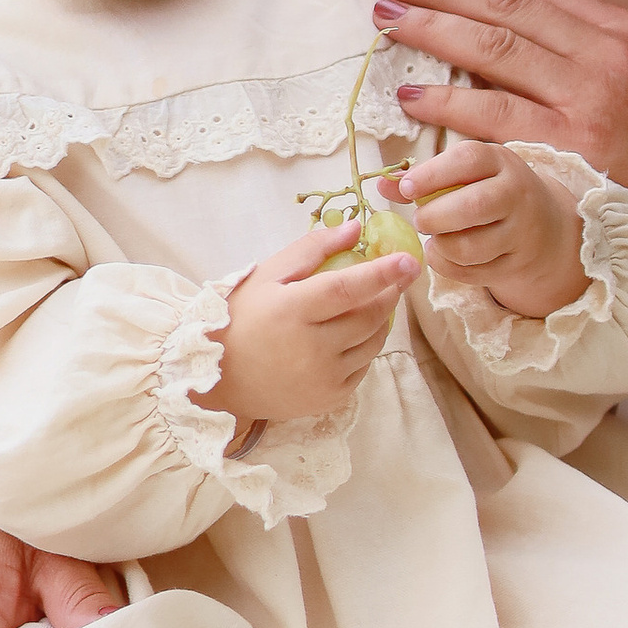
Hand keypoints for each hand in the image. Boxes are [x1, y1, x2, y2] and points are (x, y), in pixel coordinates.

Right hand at [206, 222, 416, 424]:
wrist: (219, 376)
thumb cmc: (242, 317)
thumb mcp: (269, 274)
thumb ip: (313, 248)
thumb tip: (356, 229)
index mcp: (292, 312)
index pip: (347, 289)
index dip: (382, 273)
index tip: (408, 260)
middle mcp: (311, 349)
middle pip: (369, 316)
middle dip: (390, 292)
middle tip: (398, 275)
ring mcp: (323, 378)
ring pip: (373, 342)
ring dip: (382, 318)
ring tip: (374, 300)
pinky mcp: (330, 398)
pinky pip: (364, 365)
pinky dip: (367, 345)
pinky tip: (354, 332)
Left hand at [371, 0, 627, 249]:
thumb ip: (606, 51)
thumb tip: (542, 32)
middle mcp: (610, 53)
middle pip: (505, 9)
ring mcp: (592, 99)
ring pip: (493, 51)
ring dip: (431, 33)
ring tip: (386, 23)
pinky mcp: (577, 148)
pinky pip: (495, 116)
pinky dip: (449, 102)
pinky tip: (414, 96)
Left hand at [386, 140, 585, 316]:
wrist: (545, 227)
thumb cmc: (491, 192)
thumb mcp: (467, 174)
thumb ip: (425, 178)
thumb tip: (383, 184)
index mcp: (500, 161)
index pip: (468, 159)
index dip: (432, 174)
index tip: (406, 189)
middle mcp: (517, 193)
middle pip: (473, 206)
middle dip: (435, 217)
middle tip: (420, 221)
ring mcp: (521, 231)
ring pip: (471, 246)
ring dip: (441, 246)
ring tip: (435, 239)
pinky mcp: (517, 263)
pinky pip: (474, 273)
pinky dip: (449, 267)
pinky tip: (445, 255)